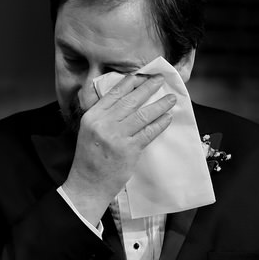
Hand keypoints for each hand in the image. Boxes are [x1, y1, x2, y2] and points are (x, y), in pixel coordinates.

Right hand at [63, 74, 175, 223]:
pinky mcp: (129, 149)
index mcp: (92, 116)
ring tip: (171, 98)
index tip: (142, 76)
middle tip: (160, 79)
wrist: (88, 183)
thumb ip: (103, 115)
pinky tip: (168, 118)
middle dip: (148, 87)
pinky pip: (148, 132)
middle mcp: (104, 123)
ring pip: (143, 114)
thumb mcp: (89, 130)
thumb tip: (124, 100)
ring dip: (160, 105)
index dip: (130, 83)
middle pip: (130, 100)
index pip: (114, 93)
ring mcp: (117, 136)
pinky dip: (160, 124)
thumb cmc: (90, 158)